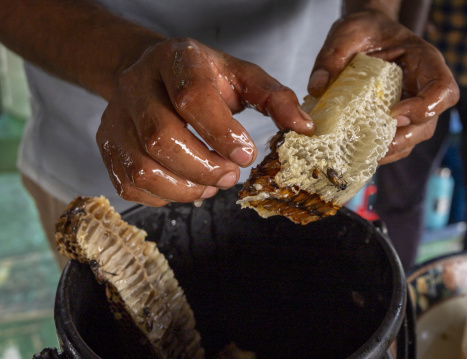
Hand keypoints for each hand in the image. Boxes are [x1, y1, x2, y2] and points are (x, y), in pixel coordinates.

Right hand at [97, 38, 314, 205]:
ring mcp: (115, 118)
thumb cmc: (201, 78)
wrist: (151, 74)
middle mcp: (136, 85)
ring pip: (143, 168)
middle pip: (161, 138)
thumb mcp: (241, 76)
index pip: (192, 97)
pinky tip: (185, 185)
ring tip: (210, 184)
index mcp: (175, 59)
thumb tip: (303, 128)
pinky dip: (164, 197)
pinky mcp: (107, 146)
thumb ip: (273, 97)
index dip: (222, 132)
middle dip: (203, 168)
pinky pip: (130, 185)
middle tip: (229, 176)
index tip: (245, 155)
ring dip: (185, 188)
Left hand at [308, 10, 458, 163]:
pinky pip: (396, 142)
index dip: (426, 108)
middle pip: (429, 123)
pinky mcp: (395, 119)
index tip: (394, 113)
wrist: (365, 34)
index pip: (444, 90)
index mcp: (424, 62)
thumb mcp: (347, 34)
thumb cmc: (364, 30)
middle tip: (374, 142)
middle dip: (403, 137)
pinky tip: (356, 150)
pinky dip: (379, 149)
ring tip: (361, 151)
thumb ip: (332, 56)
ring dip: (390, 149)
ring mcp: (411, 106)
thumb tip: (317, 87)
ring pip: (413, 137)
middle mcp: (423, 88)